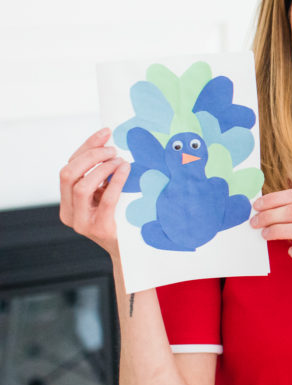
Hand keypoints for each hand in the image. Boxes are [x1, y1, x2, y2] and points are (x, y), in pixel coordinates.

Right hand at [59, 128, 129, 256]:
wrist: (131, 252)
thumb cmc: (122, 217)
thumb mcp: (106, 195)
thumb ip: (102, 176)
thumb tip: (110, 143)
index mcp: (67, 202)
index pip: (69, 167)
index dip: (86, 147)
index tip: (105, 132)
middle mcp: (69, 213)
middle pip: (68, 173)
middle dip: (91, 156)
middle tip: (113, 150)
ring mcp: (82, 222)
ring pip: (81, 186)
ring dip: (101, 168)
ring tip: (120, 161)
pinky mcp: (100, 229)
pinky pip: (106, 199)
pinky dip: (115, 180)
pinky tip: (126, 170)